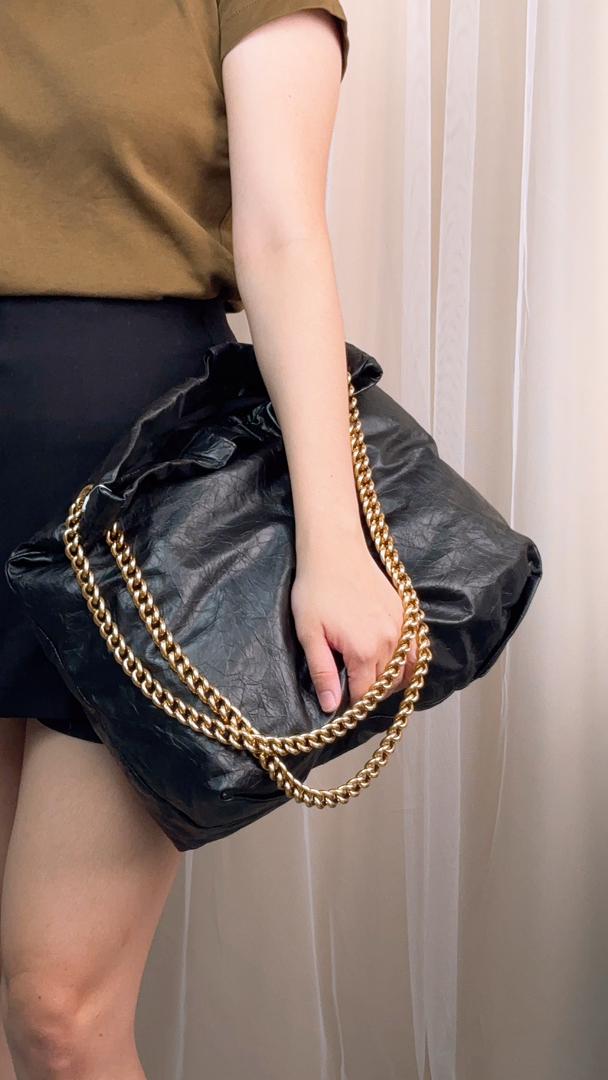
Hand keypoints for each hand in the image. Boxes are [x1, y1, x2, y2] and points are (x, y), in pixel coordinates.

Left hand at [291, 536, 418, 712]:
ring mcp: (402, 626)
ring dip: (392, 680)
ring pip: (406, 669)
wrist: (334, 551)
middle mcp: (390, 642)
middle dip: (371, 693)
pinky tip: (394, 662)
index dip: (354, 704)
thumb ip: (323, 672)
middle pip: (387, 684)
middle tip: (353, 691)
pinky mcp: (407, 612)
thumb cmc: (315, 591)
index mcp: (364, 651)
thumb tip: (332, 706)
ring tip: (373, 680)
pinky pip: (416, 647)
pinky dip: (408, 661)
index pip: (366, 694)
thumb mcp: (309, 634)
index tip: (342, 705)